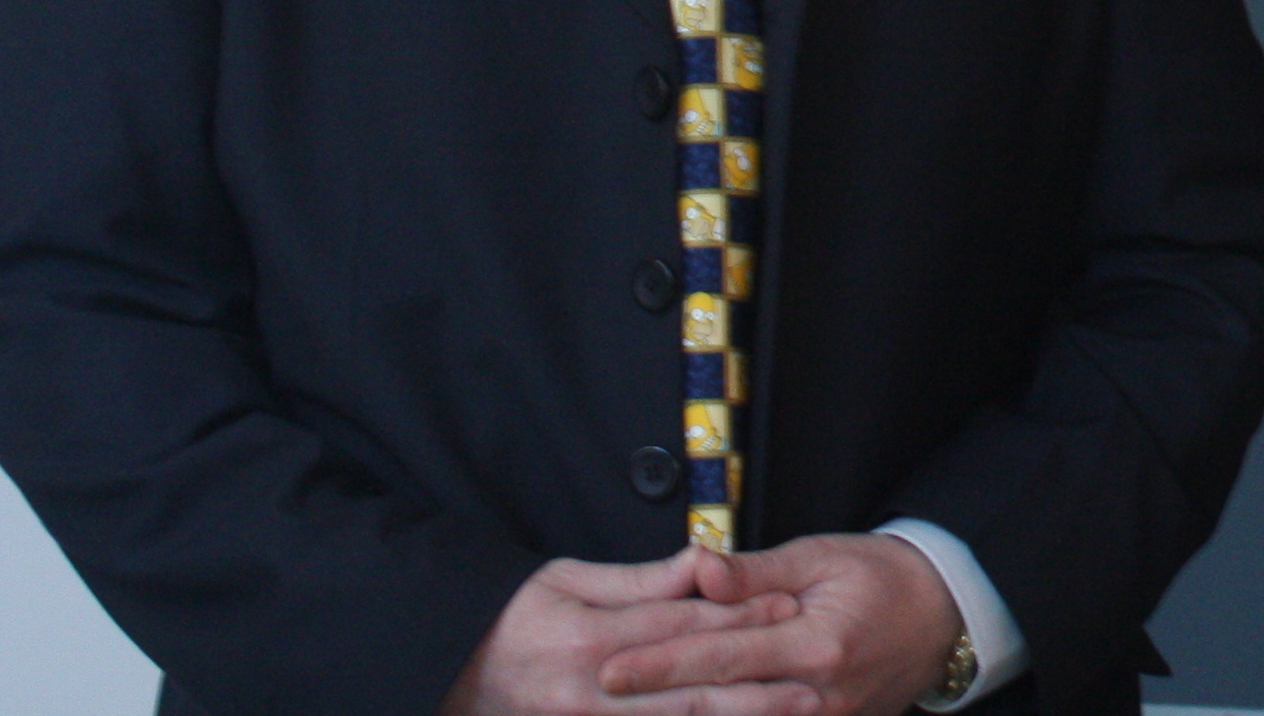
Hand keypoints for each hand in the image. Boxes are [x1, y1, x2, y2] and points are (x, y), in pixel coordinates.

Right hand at [441, 552, 801, 714]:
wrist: (450, 673)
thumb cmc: (512, 618)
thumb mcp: (566, 580)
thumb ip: (639, 580)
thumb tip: (701, 562)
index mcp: (591, 641)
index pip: (682, 627)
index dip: (740, 618)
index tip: (789, 607)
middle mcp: (592, 694)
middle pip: (690, 692)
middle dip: (755, 689)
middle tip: (813, 682)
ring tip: (794, 715)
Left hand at [600, 531, 968, 715]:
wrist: (946, 618)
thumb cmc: (882, 577)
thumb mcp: (822, 556)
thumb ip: (756, 572)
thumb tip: (699, 571)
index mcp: (814, 644)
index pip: (720, 658)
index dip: (660, 666)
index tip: (608, 670)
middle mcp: (815, 695)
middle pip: (718, 707)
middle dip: (653, 708)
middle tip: (596, 702)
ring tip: (627, 713)